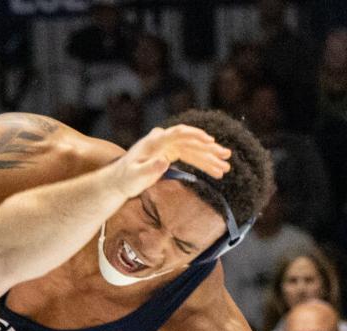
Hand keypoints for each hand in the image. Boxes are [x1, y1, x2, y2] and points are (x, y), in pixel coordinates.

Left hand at [111, 124, 231, 199]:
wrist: (120, 181)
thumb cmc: (125, 179)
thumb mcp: (135, 176)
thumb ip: (149, 169)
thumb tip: (164, 162)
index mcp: (155, 141)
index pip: (178, 133)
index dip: (194, 135)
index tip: (210, 140)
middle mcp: (164, 140)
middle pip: (191, 141)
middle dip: (209, 150)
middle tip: (226, 156)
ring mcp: (169, 146)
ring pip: (194, 150)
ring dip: (210, 159)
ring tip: (226, 167)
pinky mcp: (172, 153)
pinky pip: (192, 157)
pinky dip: (203, 164)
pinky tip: (216, 171)